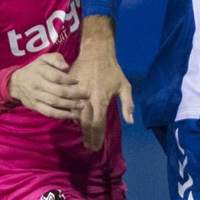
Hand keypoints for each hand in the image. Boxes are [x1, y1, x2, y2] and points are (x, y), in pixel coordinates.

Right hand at [7, 53, 87, 120]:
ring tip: (82, 106)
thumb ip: (56, 59)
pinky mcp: (35, 106)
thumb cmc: (36, 69)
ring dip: (70, 106)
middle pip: (58, 91)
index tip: (78, 81)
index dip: (68, 80)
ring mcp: (36, 97)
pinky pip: (49, 112)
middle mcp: (37, 85)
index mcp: (40, 71)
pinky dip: (61, 115)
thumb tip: (66, 67)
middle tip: (86, 95)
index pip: (56, 77)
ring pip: (55, 103)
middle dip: (75, 94)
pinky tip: (72, 115)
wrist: (17, 83)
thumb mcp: (44, 59)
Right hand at [71, 18, 133, 150]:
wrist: (96, 52)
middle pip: (86, 124)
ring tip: (84, 137)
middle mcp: (88, 99)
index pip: (98, 124)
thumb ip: (128, 104)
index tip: (96, 147)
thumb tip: (130, 122)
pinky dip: (72, 115)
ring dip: (80, 128)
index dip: (97, 138)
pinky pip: (68, 105)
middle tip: (89, 147)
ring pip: (76, 115)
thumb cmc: (112, 70)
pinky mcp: (70, 89)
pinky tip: (75, 122)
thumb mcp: (125, 86)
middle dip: (88, 137)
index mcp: (101, 100)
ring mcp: (77, 94)